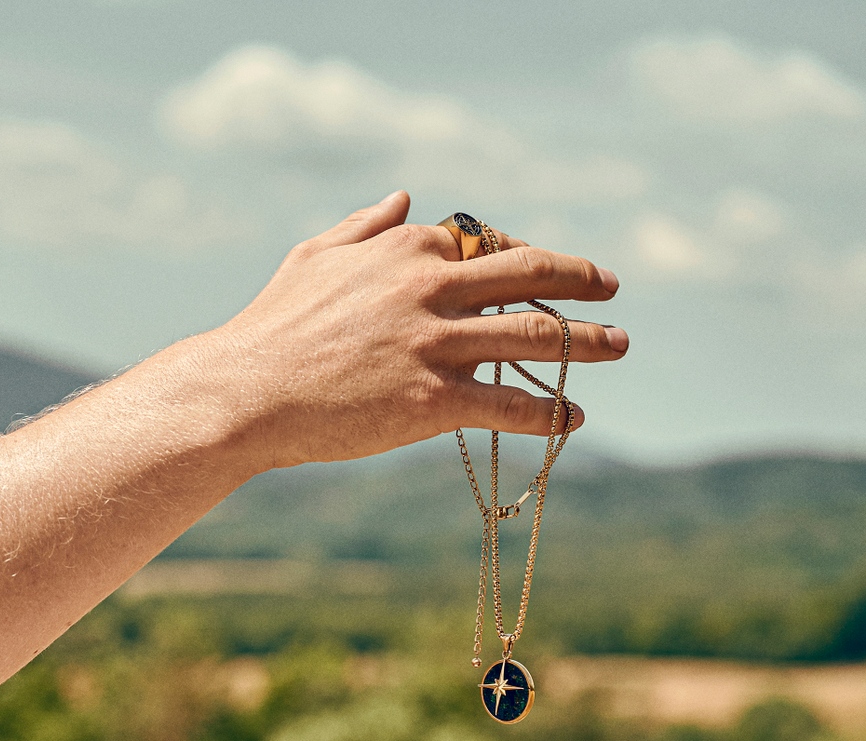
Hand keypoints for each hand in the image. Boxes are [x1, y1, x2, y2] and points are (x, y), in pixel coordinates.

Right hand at [213, 190, 626, 469]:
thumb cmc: (274, 326)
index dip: (521, 259)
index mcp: (408, 248)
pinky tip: (573, 419)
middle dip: (579, 279)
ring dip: (586, 340)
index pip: (487, 243)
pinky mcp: (432, 399)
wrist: (246, 391)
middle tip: (613, 287)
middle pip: (528, 276)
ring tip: (619, 345)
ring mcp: (435, 343)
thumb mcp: (315, 255)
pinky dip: (548, 412)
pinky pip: (510, 404)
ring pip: (534, 336)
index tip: (543, 273)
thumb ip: (366, 225)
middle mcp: (431, 286)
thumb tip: (406, 195)